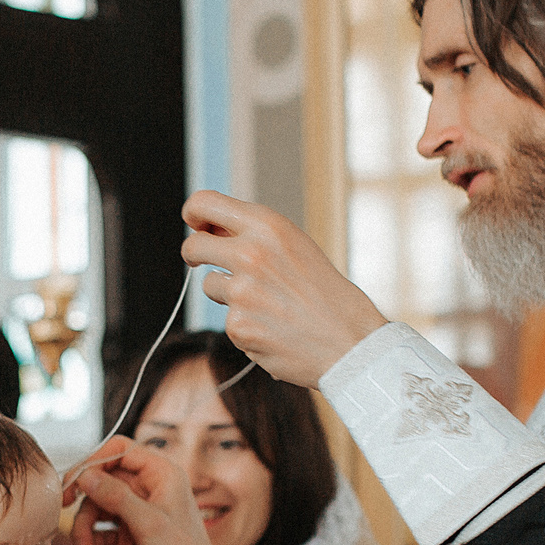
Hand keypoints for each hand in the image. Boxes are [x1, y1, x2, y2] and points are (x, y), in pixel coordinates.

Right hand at [61, 437, 233, 544]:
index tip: (74, 479)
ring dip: (86, 532)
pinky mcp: (126, 540)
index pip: (120, 450)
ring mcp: (135, 516)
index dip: (93, 461)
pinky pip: (98, 536)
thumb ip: (115, 497)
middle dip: (84, 502)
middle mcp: (147, 491)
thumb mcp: (149, 523)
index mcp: (161, 476)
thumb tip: (84, 476)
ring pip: (95, 510)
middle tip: (63, 508)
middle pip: (101, 481)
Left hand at [181, 190, 388, 385]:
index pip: (205, 203)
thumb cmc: (326, 294)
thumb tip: (209, 229)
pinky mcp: (238, 325)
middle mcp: (251, 253)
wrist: (350, 341)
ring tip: (268, 303)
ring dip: (228, 294)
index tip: (195, 223)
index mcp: (268, 226)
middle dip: (194, 253)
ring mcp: (242, 291)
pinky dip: (245, 324)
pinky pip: (227, 319)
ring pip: (210, 285)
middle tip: (201, 260)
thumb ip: (254, 235)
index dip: (194, 212)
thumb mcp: (295, 246)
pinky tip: (274, 328)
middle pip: (194, 246)